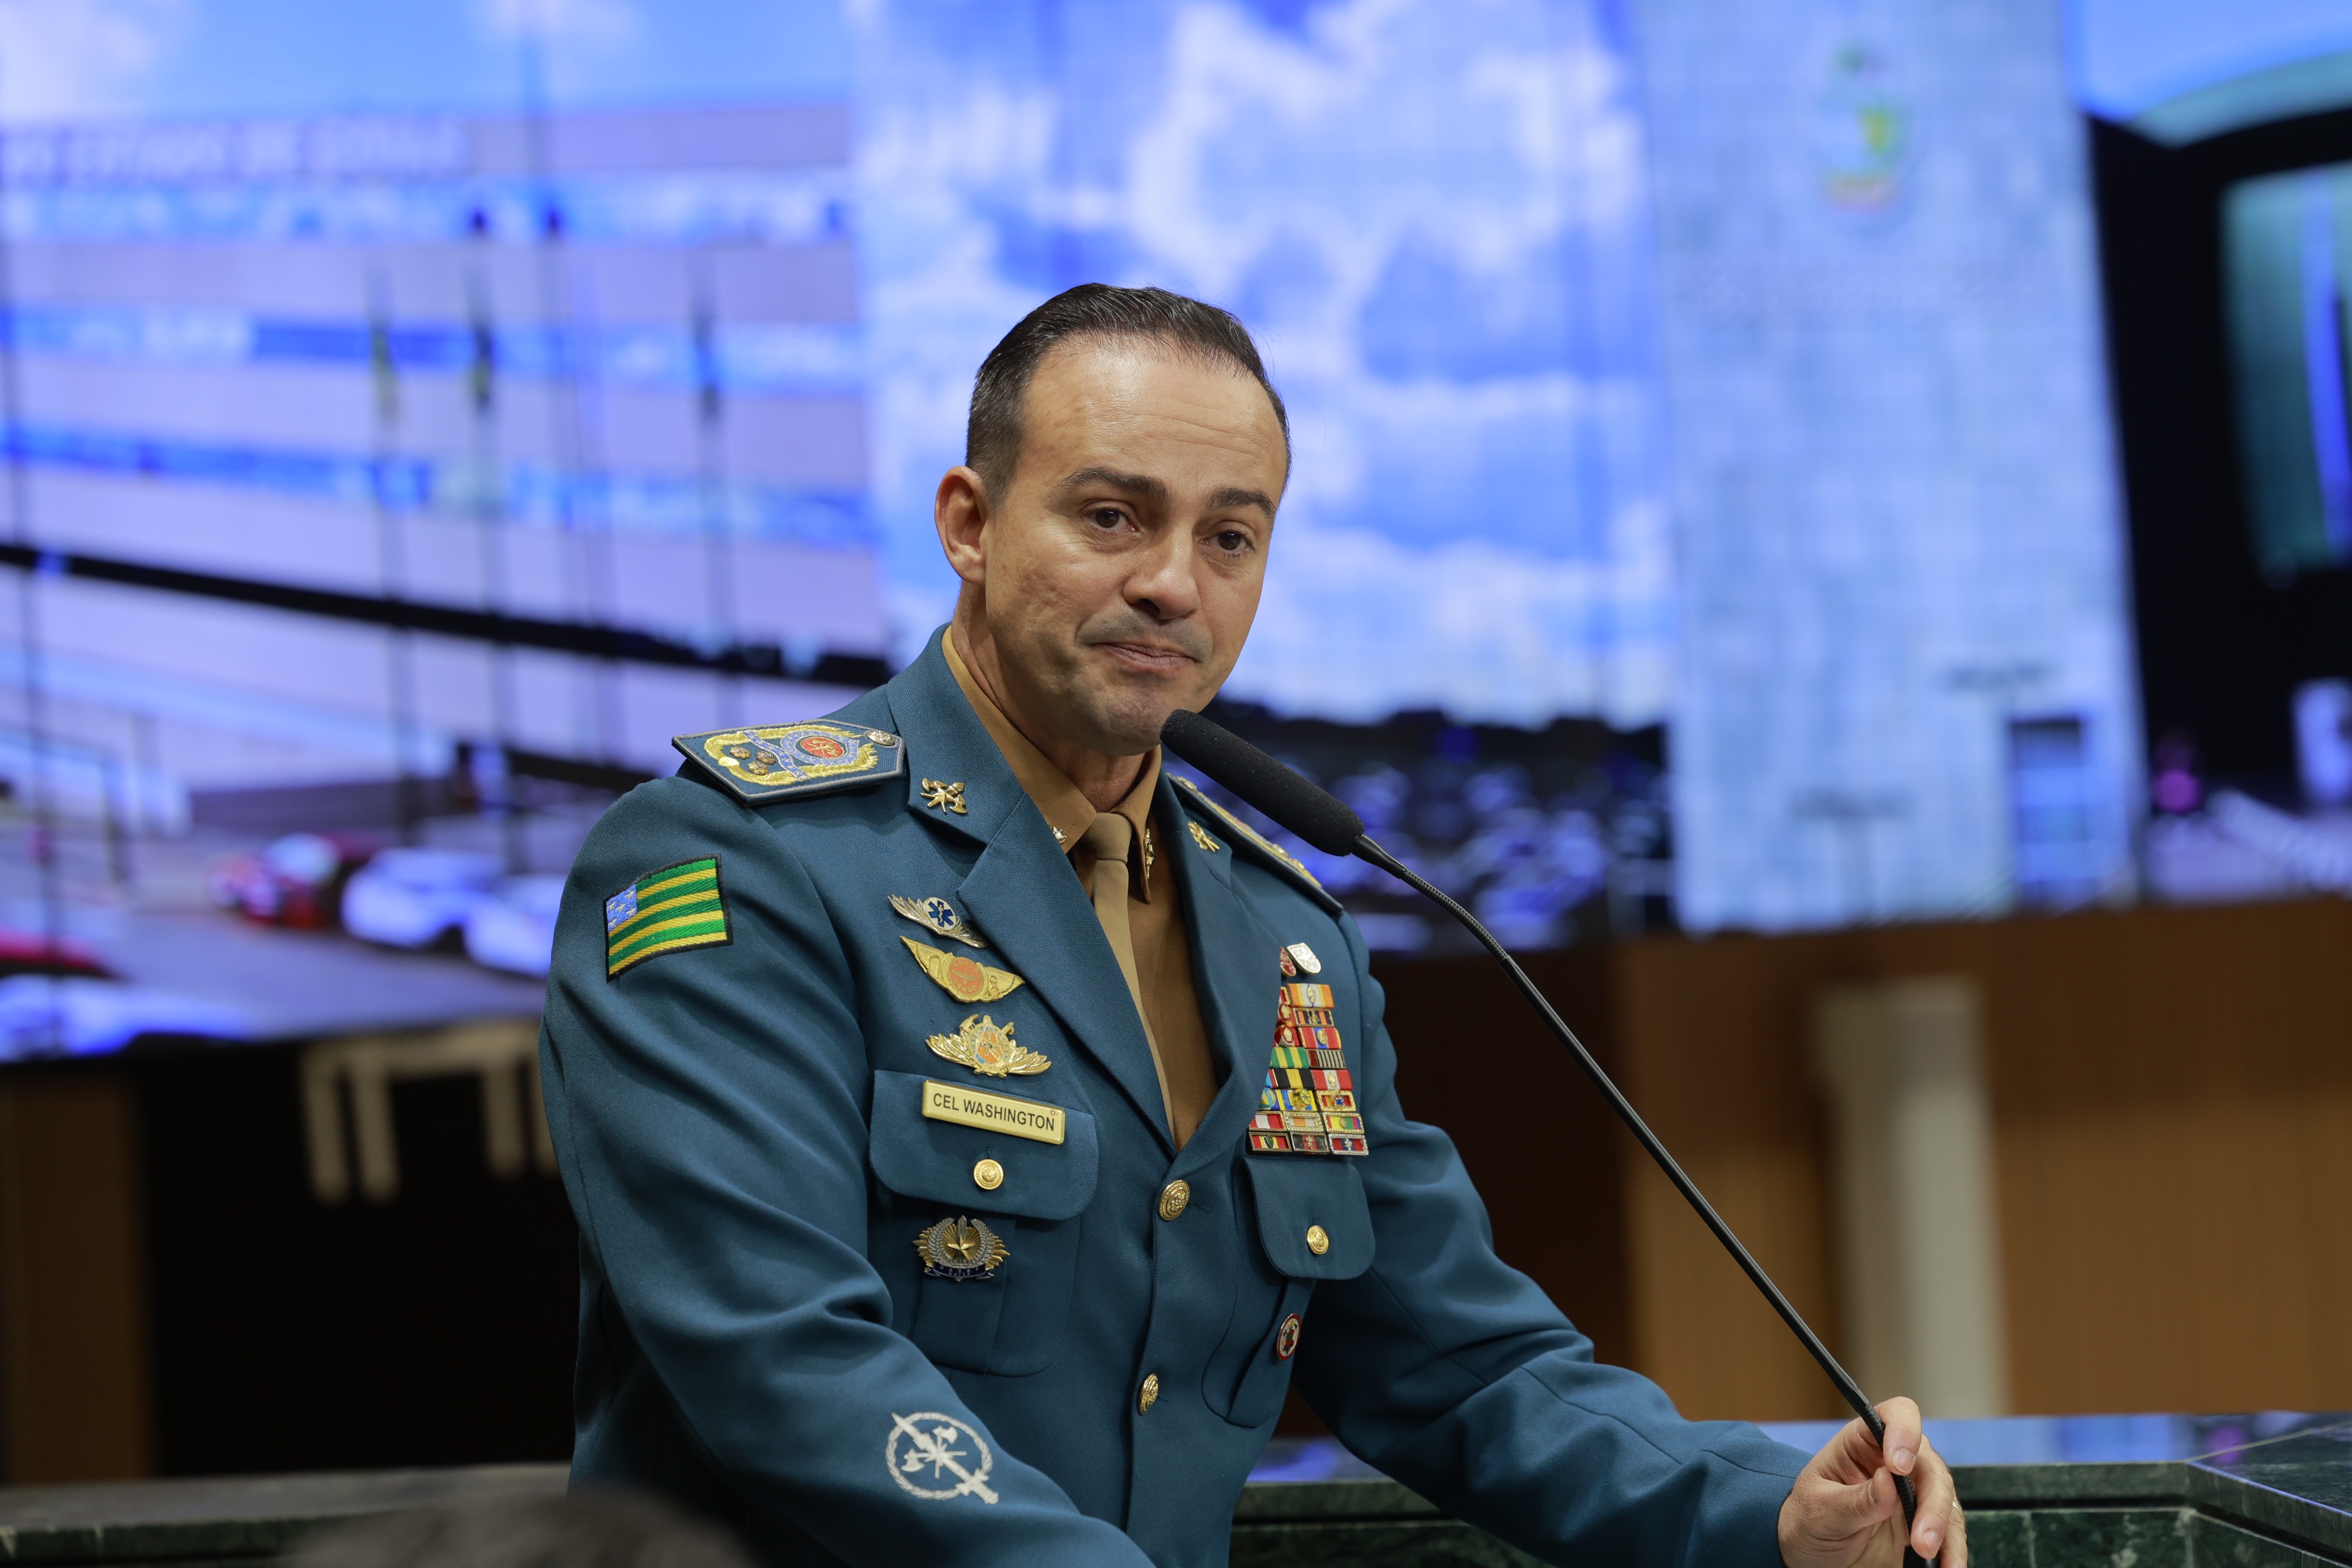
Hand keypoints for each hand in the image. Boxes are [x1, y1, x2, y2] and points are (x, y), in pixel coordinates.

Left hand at [1777, 1398, 1964, 1566]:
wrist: (1810, 1554)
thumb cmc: (1808, 1519)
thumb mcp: (1820, 1510)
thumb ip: (1854, 1499)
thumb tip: (1888, 1481)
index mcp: (1862, 1442)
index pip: (1893, 1416)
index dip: (1904, 1431)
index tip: (1899, 1466)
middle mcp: (1894, 1461)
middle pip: (1929, 1465)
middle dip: (1932, 1502)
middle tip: (1922, 1540)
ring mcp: (1912, 1492)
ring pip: (1946, 1498)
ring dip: (1945, 1530)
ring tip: (1935, 1559)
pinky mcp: (1923, 1522)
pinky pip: (1948, 1531)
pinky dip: (1952, 1549)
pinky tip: (1948, 1566)